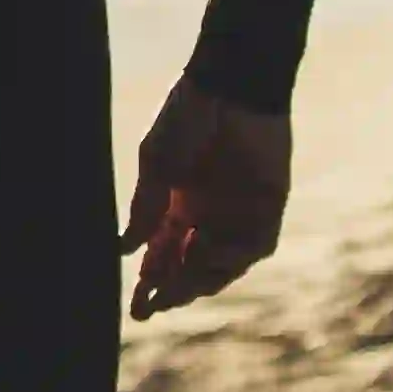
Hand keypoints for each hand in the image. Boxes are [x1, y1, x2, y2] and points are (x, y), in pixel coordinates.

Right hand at [121, 82, 290, 320]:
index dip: (151, 281)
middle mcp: (210, 213)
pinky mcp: (268, 204)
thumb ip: (145, 208)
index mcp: (179, 203)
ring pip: (223, 264)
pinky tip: (204, 253)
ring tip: (175, 289)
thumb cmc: (189, 116)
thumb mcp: (157, 164)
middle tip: (152, 308)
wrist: (232, 83)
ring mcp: (240, 211)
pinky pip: (254, 245)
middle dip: (171, 290)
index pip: (164, 254)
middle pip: (191, 267)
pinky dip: (230, 256)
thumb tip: (124, 248)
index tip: (136, 307)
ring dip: (198, 280)